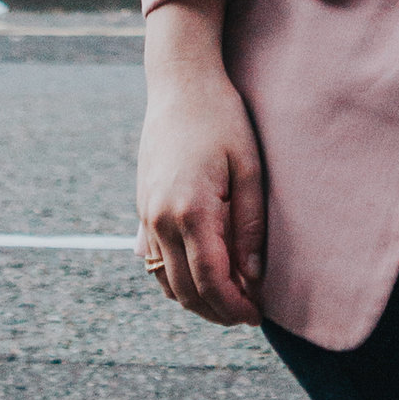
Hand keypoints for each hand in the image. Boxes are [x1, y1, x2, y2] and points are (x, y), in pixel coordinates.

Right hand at [138, 3, 265, 323]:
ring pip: (166, 282)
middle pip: (186, 291)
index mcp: (191, 211)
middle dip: (217, 311)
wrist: (180, 83)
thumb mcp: (250, 167)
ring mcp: (147, 216)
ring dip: (195, 300)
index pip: (211, 281)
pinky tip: (201, 277)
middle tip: (247, 313)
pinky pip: (153, 262)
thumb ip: (250, 226)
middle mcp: (161, 220)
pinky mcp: (142, 209)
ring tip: (228, 299)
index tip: (256, 316)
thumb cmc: (222, 119)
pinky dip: (175, 281)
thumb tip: (253, 277)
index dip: (234, 307)